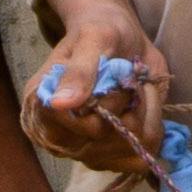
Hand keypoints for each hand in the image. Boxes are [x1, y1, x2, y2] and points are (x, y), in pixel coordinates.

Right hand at [30, 0, 171, 169]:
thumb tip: (58, 104)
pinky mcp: (108, 158)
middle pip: (102, 141)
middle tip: (132, 78)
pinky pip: (139, 159)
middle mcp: (56, 135)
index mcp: (38, 104)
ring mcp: (82, 151)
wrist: (119, 38)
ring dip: (145, 115)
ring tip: (138, 90)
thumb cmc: (101, 32)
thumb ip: (78, 71)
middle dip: (128, 105)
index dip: (103, 102)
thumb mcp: (93, 39)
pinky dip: (152, 130)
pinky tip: (145, 109)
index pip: (69, 123)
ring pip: (126, 151)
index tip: (117, 74)